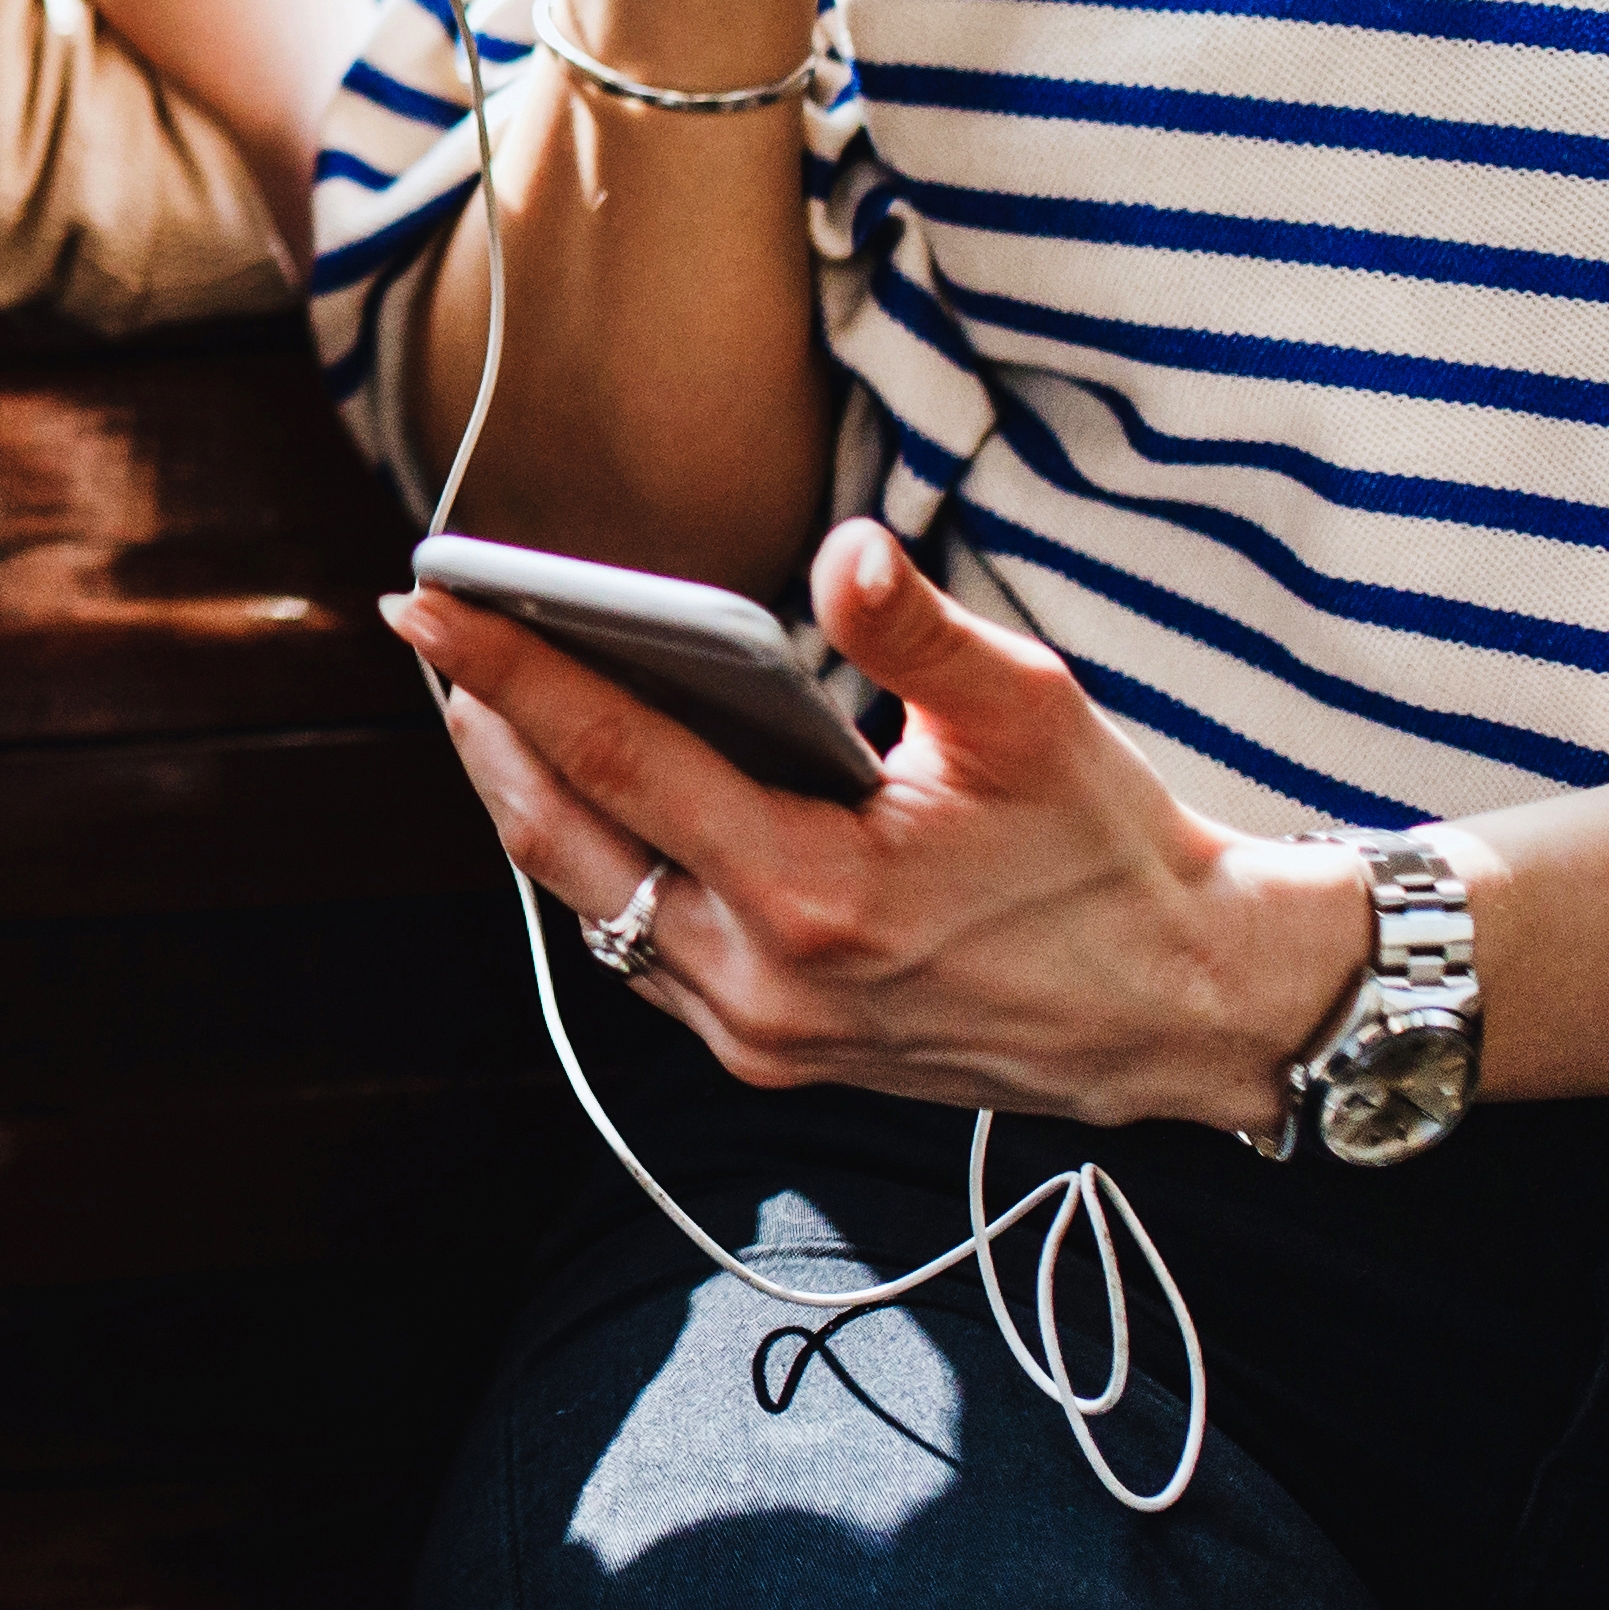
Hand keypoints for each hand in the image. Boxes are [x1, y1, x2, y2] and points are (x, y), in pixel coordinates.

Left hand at [389, 523, 1371, 1136]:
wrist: (1180, 1011)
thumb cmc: (1112, 854)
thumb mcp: (1032, 720)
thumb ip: (919, 633)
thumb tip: (842, 550)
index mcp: (814, 893)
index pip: (614, 756)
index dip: (510, 669)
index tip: (428, 599)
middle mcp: (763, 981)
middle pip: (562, 841)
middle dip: (486, 731)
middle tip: (434, 634)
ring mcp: (760, 1034)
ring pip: (592, 906)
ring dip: (534, 804)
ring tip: (491, 703)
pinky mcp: (773, 1059)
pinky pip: (643, 957)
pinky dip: (602, 871)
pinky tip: (592, 800)